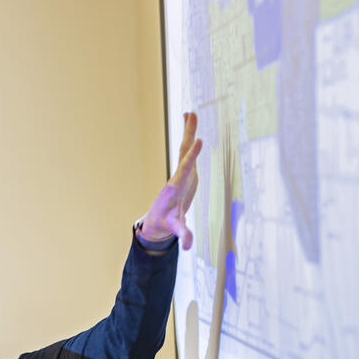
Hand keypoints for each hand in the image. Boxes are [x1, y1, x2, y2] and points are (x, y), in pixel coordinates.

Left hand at [139, 112, 202, 249]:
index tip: (198, 142)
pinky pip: (188, 152)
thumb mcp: (175, 228)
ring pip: (185, 149)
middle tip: (192, 116)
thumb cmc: (167, 222)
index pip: (184, 169)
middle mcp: (177, 176)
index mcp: (175, 186)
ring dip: (189, 131)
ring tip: (191, 112)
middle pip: (183, 153)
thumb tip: (188, 246)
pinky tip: (191, 124)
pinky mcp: (185, 172)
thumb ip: (183, 234)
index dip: (191, 157)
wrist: (160, 218)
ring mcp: (181, 173)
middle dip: (188, 136)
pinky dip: (191, 138)